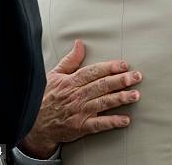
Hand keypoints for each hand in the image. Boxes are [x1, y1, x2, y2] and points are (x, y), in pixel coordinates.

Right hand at [20, 40, 141, 158]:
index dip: (109, 67)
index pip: (93, 72)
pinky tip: (126, 120)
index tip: (124, 65)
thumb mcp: (54, 75)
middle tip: (137, 76)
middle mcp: (76, 96)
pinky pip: (99, 125)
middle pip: (101, 86)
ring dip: (121, 98)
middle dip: (121, 80)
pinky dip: (112, 122)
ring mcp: (79, 112)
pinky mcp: (80, 127)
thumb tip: (80, 43)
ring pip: (103, 103)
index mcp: (71, 82)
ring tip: (136, 95)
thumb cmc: (47, 97)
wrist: (34, 125)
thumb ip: (70, 60)